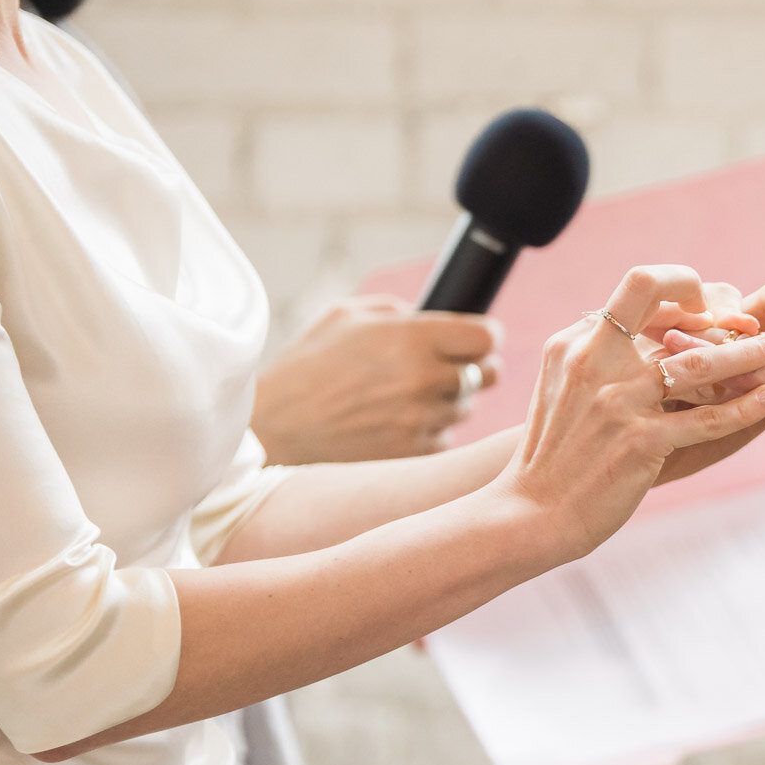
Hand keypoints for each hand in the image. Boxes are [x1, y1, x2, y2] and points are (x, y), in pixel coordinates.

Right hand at [252, 295, 502, 464]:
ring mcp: (423, 419)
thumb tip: (433, 318)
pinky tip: (398, 422)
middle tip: (449, 366)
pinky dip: (431, 430)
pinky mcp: (415, 452)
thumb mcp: (345, 316)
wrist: (275, 430)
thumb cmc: (306, 367)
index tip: (475, 339)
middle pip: (490, 373)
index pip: (488, 337)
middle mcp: (425, 379)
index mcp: (413, 338)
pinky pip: (446, 438)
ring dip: (450, 400)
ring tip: (408, 395)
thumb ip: (398, 312)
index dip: (484, 336)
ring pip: (468, 407)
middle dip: (476, 366)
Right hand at [500, 266, 764, 559]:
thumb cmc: (555, 452)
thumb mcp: (565, 386)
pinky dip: (746, 407)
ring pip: (699, 364)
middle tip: (754, 319)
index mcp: (577, 343)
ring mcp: (619, 402)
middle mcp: (595, 363)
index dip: (682, 285)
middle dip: (720, 310)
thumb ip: (602, 353)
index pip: (639, 288)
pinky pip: (707, 419)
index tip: (707, 302)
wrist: (530, 512)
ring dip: (747, 354)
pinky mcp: (641, 442)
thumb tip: (650, 330)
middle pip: (672, 313)